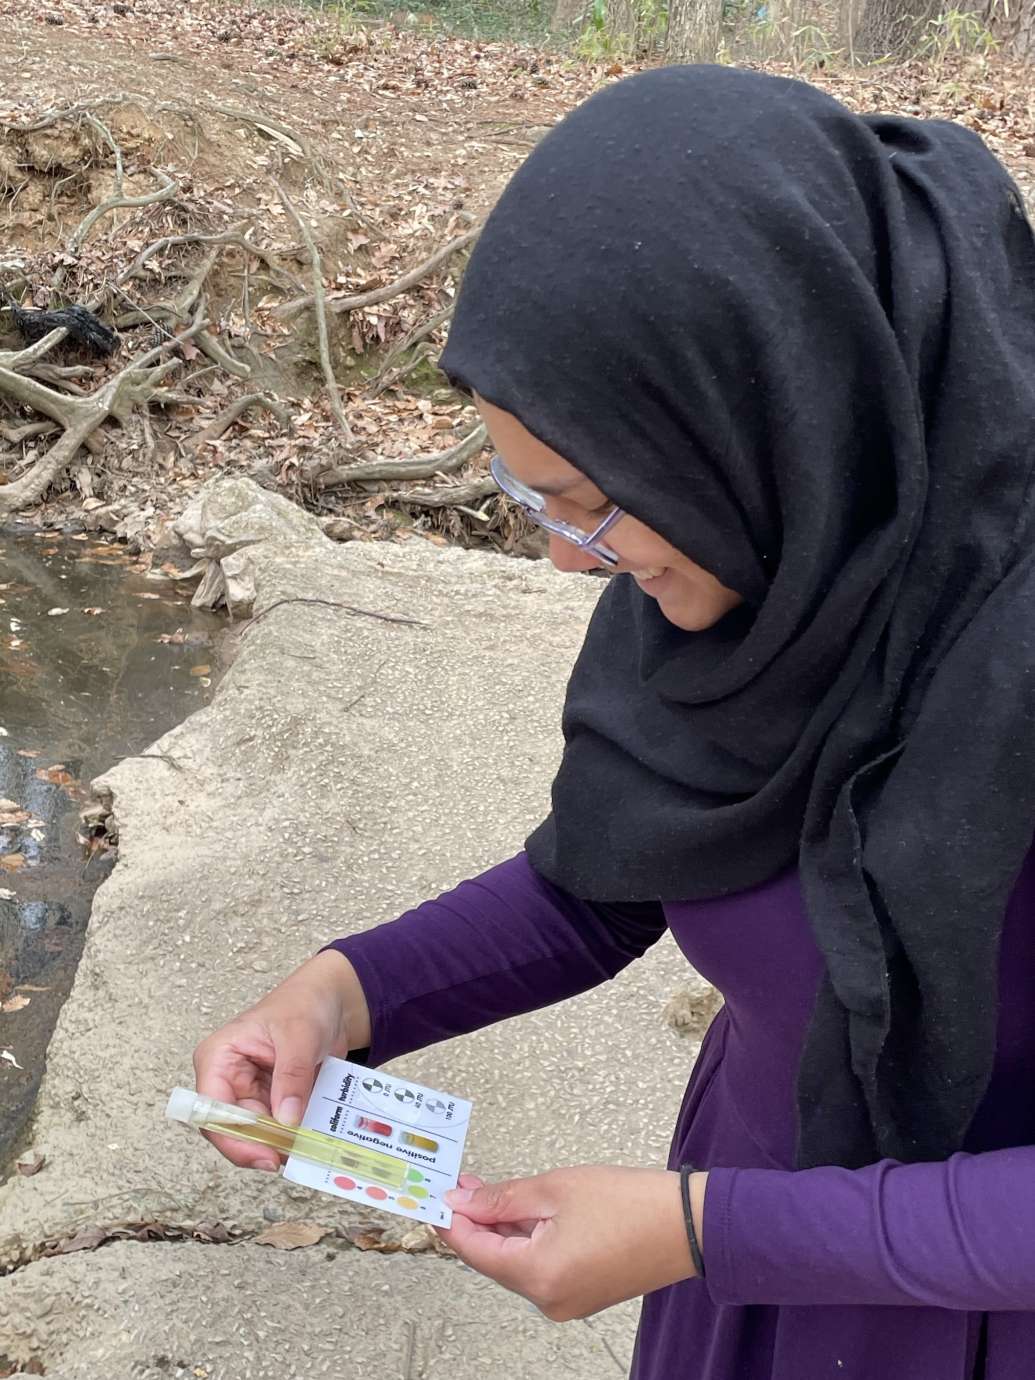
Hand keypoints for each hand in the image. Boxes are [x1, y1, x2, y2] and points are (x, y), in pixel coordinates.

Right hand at [192, 950, 369, 1171]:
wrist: (330, 1001)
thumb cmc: (304, 1005)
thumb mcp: (299, 1036)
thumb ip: (292, 1076)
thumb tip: (287, 1120)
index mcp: (218, 1059)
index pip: (211, 1110)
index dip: (234, 1139)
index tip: (266, 1156)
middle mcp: (227, 1081)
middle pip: (232, 1130)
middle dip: (262, 1146)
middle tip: (295, 1156)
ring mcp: (249, 1094)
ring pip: (256, 1135)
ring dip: (280, 1145)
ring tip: (309, 1149)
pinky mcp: (271, 1103)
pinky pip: (277, 1130)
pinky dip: (293, 1137)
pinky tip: (313, 1141)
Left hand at [438, 1165, 705, 1320]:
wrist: (689, 1225)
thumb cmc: (627, 1202)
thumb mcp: (555, 1189)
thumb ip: (502, 1199)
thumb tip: (460, 1201)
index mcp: (537, 1276)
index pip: (475, 1252)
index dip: (452, 1220)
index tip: (436, 1193)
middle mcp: (548, 1300)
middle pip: (495, 1260)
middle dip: (478, 1220)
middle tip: (464, 1181)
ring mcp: (567, 1302)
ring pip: (518, 1262)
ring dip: (503, 1227)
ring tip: (491, 1189)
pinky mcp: (584, 1294)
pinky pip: (541, 1266)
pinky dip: (528, 1239)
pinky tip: (523, 1210)